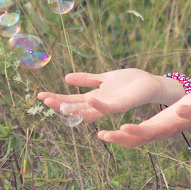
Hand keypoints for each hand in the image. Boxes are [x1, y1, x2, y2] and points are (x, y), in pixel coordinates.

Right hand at [37, 68, 165, 123]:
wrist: (150, 84)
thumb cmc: (128, 82)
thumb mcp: (103, 79)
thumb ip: (86, 79)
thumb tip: (66, 78)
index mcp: (94, 98)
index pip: (71, 100)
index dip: (56, 99)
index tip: (40, 94)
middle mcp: (99, 105)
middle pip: (75, 108)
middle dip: (59, 104)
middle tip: (43, 99)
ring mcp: (110, 106)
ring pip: (88, 111)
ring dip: (73, 108)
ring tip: (57, 103)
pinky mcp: (122, 105)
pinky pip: (108, 107)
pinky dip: (98, 104)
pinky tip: (88, 98)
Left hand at [97, 92, 190, 147]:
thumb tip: (182, 109)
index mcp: (167, 128)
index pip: (149, 131)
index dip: (136, 131)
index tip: (123, 127)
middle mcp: (158, 133)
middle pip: (136, 140)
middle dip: (119, 138)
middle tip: (102, 135)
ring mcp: (153, 133)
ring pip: (132, 140)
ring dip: (116, 139)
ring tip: (100, 135)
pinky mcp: (149, 129)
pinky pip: (132, 136)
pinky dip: (119, 135)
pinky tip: (106, 131)